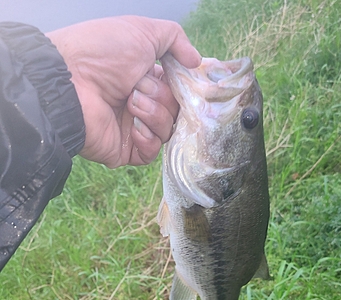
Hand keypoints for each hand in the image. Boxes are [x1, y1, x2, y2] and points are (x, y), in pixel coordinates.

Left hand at [47, 16, 200, 167]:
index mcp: (147, 79)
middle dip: (162, 97)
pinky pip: (150, 154)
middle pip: (176, 112)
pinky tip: (133, 126)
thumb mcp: (144, 31)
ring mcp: (132, 129)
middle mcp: (141, 104)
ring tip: (130, 102)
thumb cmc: (102, 52)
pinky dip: (147, 139)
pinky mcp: (124, 151)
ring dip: (153, 114)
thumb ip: (175, 39)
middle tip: (138, 86)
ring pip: (166, 131)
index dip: (184, 88)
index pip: (179, 91)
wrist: (70, 81)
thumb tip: (196, 61)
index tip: (184, 82)